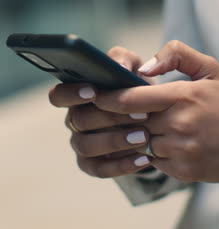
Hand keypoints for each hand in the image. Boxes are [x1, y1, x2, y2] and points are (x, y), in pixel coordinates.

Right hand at [49, 47, 152, 177]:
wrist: (150, 116)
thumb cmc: (134, 85)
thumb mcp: (132, 66)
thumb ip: (123, 59)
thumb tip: (119, 66)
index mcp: (75, 94)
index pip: (58, 95)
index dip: (72, 94)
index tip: (94, 91)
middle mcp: (73, 119)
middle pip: (78, 120)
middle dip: (110, 117)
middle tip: (140, 115)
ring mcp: (81, 142)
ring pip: (86, 146)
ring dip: (116, 141)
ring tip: (144, 137)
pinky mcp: (92, 164)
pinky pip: (99, 169)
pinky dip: (122, 165)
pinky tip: (145, 158)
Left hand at [94, 41, 218, 182]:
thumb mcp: (209, 68)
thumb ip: (176, 54)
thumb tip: (145, 67)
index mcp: (182, 96)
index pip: (131, 99)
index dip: (108, 98)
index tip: (95, 95)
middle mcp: (179, 124)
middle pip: (130, 122)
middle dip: (117, 117)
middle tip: (103, 111)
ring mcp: (180, 150)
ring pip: (139, 142)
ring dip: (135, 135)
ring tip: (138, 126)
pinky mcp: (182, 170)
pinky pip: (153, 160)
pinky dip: (151, 151)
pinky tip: (161, 142)